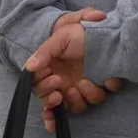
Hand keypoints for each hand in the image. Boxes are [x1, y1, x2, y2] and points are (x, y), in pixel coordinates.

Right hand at [24, 9, 124, 125]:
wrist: (108, 31)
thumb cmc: (82, 32)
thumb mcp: (61, 37)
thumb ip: (44, 52)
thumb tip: (29, 68)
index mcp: (53, 70)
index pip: (39, 88)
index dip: (41, 87)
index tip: (47, 75)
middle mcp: (65, 82)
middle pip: (52, 102)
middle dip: (51, 98)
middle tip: (58, 82)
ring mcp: (81, 87)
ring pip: (74, 106)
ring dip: (75, 100)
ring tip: (82, 83)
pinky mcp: (97, 88)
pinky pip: (93, 101)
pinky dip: (92, 96)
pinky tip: (95, 85)